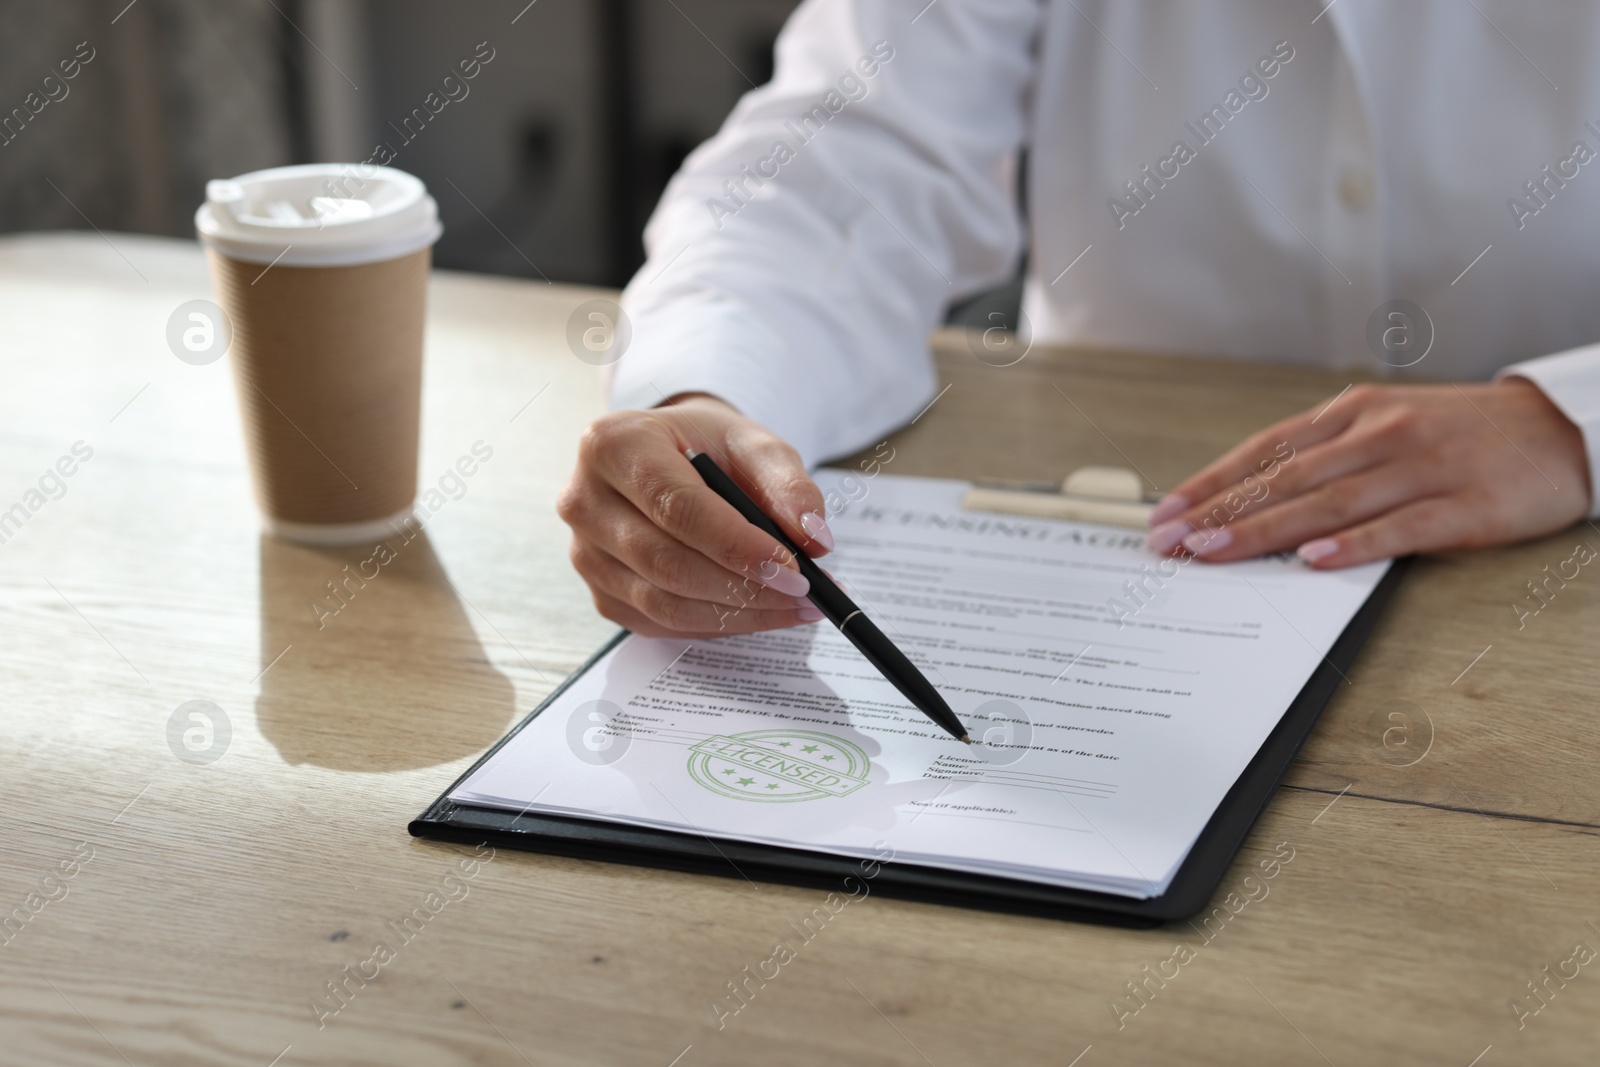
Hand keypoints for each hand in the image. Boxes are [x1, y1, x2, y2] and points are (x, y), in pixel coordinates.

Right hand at [557, 394, 833, 635]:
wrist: (670, 458)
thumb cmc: (707, 447)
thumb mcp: (753, 445)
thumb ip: (788, 486)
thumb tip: (815, 539)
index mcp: (613, 445)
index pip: (677, 507)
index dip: (738, 545)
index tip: (794, 567)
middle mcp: (584, 500)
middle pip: (666, 562)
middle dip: (742, 588)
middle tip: (804, 594)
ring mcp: (585, 553)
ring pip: (662, 603)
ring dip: (736, 614)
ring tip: (794, 606)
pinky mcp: (601, 592)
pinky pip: (660, 623)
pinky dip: (715, 625)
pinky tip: (756, 612)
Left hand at [1145, 379, 1591, 567]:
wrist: (1561, 429)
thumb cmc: (1459, 434)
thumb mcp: (1384, 426)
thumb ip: (1324, 456)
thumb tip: (1248, 495)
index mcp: (1353, 415)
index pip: (1264, 451)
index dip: (1211, 484)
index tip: (1165, 514)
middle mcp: (1379, 434)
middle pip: (1285, 477)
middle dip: (1220, 513)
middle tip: (1170, 543)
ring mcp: (1422, 467)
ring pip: (1329, 501)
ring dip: (1264, 530)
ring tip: (1214, 553)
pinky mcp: (1466, 504)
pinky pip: (1401, 527)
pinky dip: (1355, 544)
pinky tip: (1314, 560)